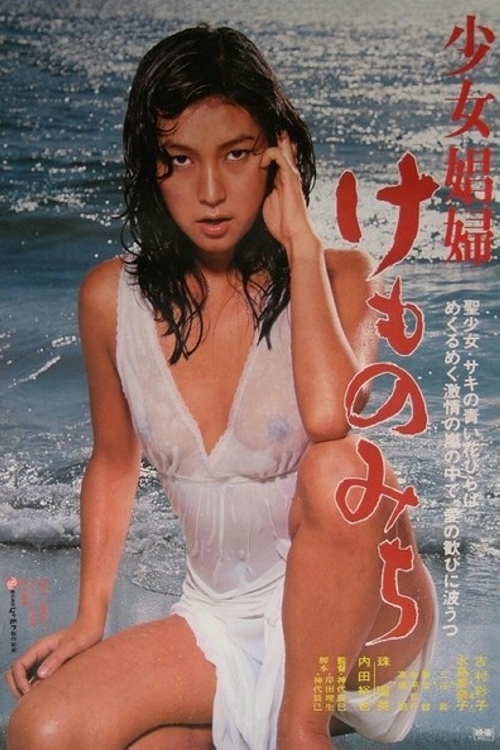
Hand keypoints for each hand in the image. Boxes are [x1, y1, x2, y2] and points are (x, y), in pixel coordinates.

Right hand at [5, 619, 103, 697]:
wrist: (92, 627)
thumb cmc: (83, 634)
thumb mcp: (71, 646)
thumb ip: (56, 659)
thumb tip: (40, 675)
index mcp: (39, 648)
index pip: (18, 666)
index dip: (19, 681)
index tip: (29, 693)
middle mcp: (38, 654)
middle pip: (16, 672)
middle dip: (17, 687)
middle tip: (28, 700)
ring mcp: (43, 660)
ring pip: (25, 677)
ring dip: (26, 689)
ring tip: (37, 701)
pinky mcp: (50, 666)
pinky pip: (36, 679)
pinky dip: (36, 688)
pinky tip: (45, 697)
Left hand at [261, 132, 319, 259]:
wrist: (294, 235)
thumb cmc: (281, 225)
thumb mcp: (266, 205)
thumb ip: (262, 194)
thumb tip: (248, 190)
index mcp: (283, 179)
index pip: (278, 155)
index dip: (269, 147)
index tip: (255, 139)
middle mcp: (289, 174)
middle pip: (284, 146)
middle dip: (274, 135)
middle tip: (262, 122)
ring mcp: (291, 174)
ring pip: (283, 146)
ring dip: (271, 140)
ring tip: (259, 135)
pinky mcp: (290, 178)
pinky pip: (279, 156)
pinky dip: (269, 154)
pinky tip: (260, 161)